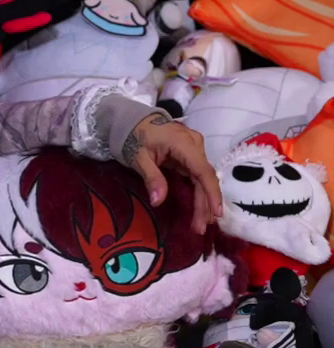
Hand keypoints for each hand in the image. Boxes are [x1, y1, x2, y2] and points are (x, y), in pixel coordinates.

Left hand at [121, 110, 223, 232]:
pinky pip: (196, 175)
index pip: (203, 171)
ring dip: (202, 201)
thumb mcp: (138, 158)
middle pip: (204, 178)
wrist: (131, 119)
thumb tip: (158, 201)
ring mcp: (194, 149)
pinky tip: (198, 208)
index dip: (211, 193)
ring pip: (202, 178)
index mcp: (184, 143)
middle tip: (200, 228)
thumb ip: (151, 178)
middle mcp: (195, 145)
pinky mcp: (190, 154)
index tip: (216, 213)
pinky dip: (197, 192)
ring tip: (199, 224)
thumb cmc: (134, 135)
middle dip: (204, 204)